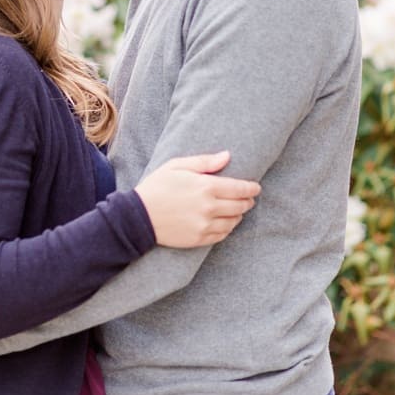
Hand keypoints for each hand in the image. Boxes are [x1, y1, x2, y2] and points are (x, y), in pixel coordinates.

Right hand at [134, 150, 261, 248]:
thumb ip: (204, 162)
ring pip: (234, 221)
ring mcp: (206, 224)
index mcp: (206, 187)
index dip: (251, 188)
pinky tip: (223, 222)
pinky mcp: (200, 238)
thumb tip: (227, 156)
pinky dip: (228, 227)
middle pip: (240, 206)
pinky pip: (223, 234)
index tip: (255, 187)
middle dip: (247, 201)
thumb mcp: (176, 166)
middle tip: (247, 198)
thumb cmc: (156, 186)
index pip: (239, 189)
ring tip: (234, 210)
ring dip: (238, 215)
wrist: (138, 216)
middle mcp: (209, 207)